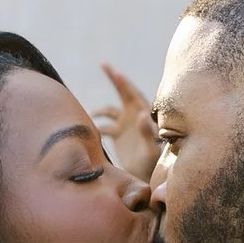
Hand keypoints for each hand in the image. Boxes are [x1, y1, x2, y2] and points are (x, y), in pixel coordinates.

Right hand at [93, 62, 156, 180]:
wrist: (146, 177)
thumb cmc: (153, 163)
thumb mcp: (152, 148)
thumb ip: (147, 132)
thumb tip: (140, 113)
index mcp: (144, 115)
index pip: (133, 94)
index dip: (124, 82)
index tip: (115, 72)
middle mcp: (135, 116)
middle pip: (123, 93)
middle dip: (114, 79)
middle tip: (104, 64)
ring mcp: (126, 125)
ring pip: (110, 110)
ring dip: (100, 111)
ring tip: (93, 115)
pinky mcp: (118, 135)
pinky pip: (105, 125)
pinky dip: (97, 125)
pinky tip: (90, 129)